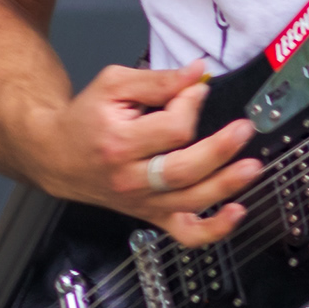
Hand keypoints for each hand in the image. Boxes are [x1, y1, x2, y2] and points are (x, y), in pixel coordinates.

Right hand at [37, 61, 258, 244]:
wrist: (56, 155)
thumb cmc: (85, 119)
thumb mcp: (113, 85)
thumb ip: (158, 80)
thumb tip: (198, 73)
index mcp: (119, 142)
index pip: (171, 130)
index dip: (191, 106)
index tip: (196, 90)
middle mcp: (130, 178)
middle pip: (183, 170)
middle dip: (219, 149)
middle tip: (244, 129)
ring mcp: (142, 201)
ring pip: (190, 201)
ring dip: (227, 185)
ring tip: (252, 166)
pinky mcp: (151, 214)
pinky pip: (185, 233)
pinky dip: (213, 229)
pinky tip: (236, 212)